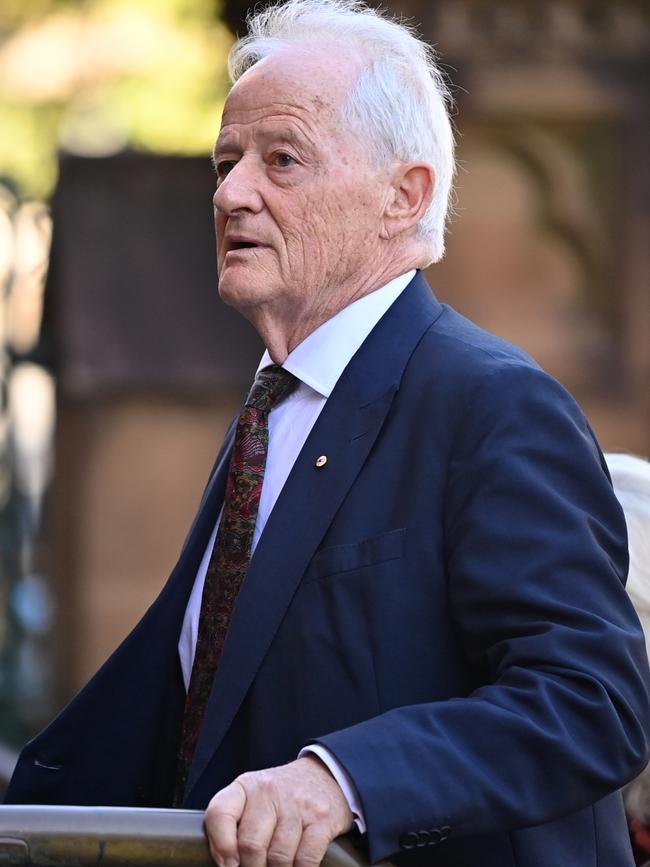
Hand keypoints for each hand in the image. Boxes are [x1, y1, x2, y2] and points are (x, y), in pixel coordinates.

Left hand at [204, 754, 353, 866]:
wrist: (325, 775)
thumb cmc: (281, 796)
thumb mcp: (253, 799)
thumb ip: (234, 825)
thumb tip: (225, 863)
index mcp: (246, 786)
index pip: (220, 812)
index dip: (220, 846)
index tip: (228, 864)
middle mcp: (270, 790)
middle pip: (250, 845)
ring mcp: (298, 803)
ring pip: (278, 858)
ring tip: (277, 865)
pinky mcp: (322, 818)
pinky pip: (305, 860)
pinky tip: (296, 865)